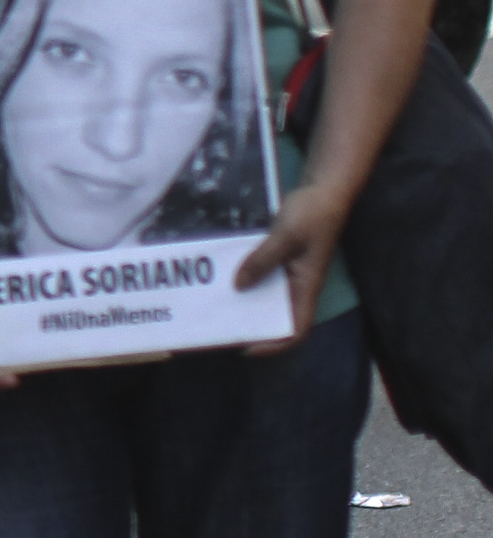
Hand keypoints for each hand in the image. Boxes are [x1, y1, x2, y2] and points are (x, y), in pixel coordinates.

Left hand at [235, 180, 351, 349]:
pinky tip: (221, 276)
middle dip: (253, 327)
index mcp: (306, 288)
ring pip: (266, 297)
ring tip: (215, 305)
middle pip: (278, 318)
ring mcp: (289, 272)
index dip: (275, 345)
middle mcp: (298, 285)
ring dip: (245, 302)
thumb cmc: (312, 215)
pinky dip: (244, 279)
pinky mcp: (280, 258)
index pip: (297, 330)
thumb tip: (239, 287)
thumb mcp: (285, 238)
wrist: (323, 189)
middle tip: (221, 328)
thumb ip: (262, 261)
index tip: (246, 348)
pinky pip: (261, 275)